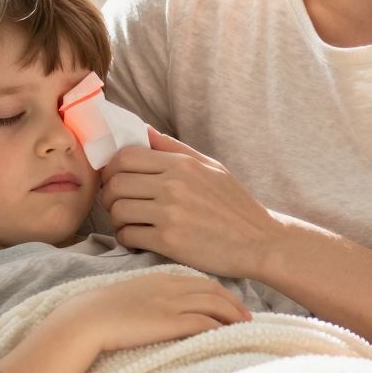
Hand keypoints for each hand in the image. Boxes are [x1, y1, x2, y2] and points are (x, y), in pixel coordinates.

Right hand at [44, 273, 252, 353]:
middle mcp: (170, 287)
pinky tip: (228, 334)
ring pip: (212, 304)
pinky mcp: (168, 322)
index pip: (200, 280)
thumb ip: (151, 295)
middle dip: (234, 302)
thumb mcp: (131, 294)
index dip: (221, 290)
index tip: (233, 301)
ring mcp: (170, 304)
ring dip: (232, 314)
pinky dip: (219, 326)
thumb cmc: (102, 311)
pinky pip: (202, 321)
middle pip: (212, 289)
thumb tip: (161, 308)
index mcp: (161, 277)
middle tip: (248, 314)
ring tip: (245, 325)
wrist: (87, 319)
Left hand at [99, 128, 279, 279]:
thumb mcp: (211, 167)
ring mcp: (170, 213)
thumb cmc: (235, 206)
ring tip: (130, 223)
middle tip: (119, 205)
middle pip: (115, 183)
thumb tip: (142, 130)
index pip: (125, 157)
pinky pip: (128, 236)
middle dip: (110, 195)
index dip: (112, 169)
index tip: (117, 181)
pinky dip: (127, 238)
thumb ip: (174, 149)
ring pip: (117, 210)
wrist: (261, 242)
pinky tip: (140, 239)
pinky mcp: (169, 241)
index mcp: (182, 165)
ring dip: (117, 219)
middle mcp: (173, 185)